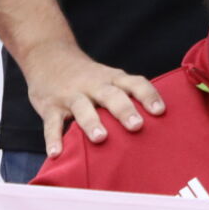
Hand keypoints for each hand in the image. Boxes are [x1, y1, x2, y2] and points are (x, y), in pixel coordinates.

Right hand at [22, 41, 163, 149]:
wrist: (48, 56)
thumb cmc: (88, 77)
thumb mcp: (109, 78)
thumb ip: (127, 97)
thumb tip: (156, 124)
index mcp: (112, 79)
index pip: (134, 83)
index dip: (148, 95)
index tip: (160, 111)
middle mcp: (94, 85)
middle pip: (111, 95)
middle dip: (124, 110)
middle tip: (137, 126)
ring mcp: (71, 95)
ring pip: (82, 107)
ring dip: (91, 122)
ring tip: (100, 138)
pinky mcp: (50, 106)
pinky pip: (51, 123)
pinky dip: (53, 138)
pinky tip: (56, 153)